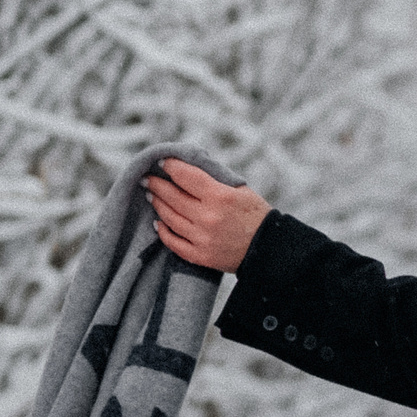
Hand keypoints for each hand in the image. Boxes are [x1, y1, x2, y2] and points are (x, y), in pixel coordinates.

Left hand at [145, 158, 271, 271]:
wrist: (269, 250)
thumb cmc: (256, 216)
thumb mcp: (240, 190)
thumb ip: (214, 180)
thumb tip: (188, 169)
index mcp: (220, 197)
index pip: (186, 176)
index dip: (171, 166)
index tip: (162, 161)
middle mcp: (208, 217)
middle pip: (173, 196)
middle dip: (157, 184)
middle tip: (147, 178)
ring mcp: (202, 238)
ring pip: (170, 218)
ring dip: (158, 204)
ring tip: (151, 195)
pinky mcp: (200, 255)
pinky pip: (174, 242)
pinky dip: (163, 231)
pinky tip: (158, 222)